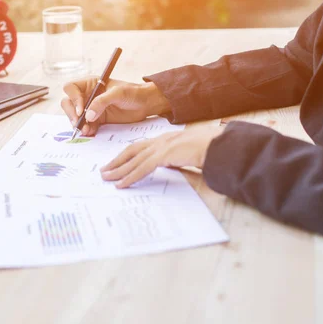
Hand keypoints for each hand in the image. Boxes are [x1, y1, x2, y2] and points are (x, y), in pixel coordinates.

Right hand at [61, 77, 169, 135]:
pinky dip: (87, 130)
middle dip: (71, 114)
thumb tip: (87, 115)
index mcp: (90, 84)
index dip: (73, 98)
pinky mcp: (97, 120)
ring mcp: (91, 108)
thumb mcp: (118, 93)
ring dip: (78, 124)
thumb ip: (101, 102)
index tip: (81, 110)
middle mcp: (87, 95)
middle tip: (78, 123)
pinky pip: (86, 126)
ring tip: (87, 130)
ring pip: (75, 116)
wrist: (145, 104)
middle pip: (68, 103)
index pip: (71, 88)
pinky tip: (91, 132)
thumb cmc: (132, 93)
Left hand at [100, 126, 225, 187]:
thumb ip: (175, 159)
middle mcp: (160, 141)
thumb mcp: (186, 155)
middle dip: (116, 161)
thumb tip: (170, 167)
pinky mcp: (165, 155)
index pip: (139, 147)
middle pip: (132, 151)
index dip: (125, 155)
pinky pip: (143, 168)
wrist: (218, 146)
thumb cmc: (208, 150)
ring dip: (118, 170)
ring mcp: (162, 147)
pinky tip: (121, 184)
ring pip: (134, 160)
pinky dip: (130, 176)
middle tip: (103, 171)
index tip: (115, 163)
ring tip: (106, 178)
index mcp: (165, 140)